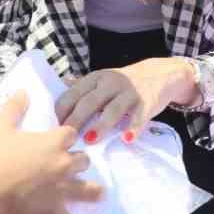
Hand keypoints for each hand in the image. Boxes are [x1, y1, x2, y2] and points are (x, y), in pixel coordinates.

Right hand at [0, 92, 102, 213]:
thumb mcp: (2, 126)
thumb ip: (15, 108)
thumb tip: (23, 92)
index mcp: (53, 142)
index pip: (72, 133)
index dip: (68, 135)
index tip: (64, 137)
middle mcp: (63, 164)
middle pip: (83, 160)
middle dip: (78, 161)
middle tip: (72, 164)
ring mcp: (61, 188)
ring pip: (85, 188)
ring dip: (92, 191)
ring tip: (100, 194)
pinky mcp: (52, 210)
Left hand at [55, 57, 199, 141]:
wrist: (159, 74)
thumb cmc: (123, 83)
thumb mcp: (101, 80)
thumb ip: (81, 86)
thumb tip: (60, 85)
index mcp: (95, 78)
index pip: (73, 93)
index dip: (63, 110)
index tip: (54, 127)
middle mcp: (111, 83)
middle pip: (90, 101)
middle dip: (77, 119)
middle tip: (66, 136)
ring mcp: (129, 92)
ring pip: (113, 109)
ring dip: (101, 125)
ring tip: (91, 139)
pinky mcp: (147, 101)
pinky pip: (139, 116)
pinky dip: (133, 127)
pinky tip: (127, 139)